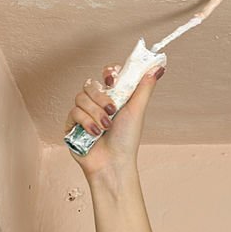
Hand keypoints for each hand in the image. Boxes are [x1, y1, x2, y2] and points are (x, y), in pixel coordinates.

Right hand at [65, 62, 165, 181]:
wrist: (113, 163)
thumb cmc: (127, 140)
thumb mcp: (137, 110)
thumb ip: (144, 87)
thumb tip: (158, 68)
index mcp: (114, 97)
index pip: (107, 75)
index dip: (108, 72)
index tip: (112, 77)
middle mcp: (97, 103)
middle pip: (91, 84)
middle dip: (102, 97)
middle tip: (113, 110)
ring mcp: (83, 113)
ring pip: (81, 97)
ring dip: (96, 113)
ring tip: (106, 127)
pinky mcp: (72, 124)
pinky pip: (73, 112)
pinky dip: (86, 122)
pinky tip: (94, 133)